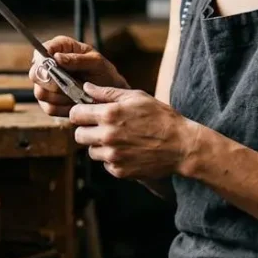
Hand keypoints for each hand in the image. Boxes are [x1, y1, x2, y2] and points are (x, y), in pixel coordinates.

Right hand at [28, 36, 128, 116]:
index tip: (57, 67)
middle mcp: (48, 66)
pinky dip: (64, 108)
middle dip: (54, 82)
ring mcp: (45, 86)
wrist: (110, 95)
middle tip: (71, 84)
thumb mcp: (96, 63)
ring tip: (78, 94)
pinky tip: (76, 103)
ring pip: (41, 93)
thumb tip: (57, 57)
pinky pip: (49, 108)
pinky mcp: (48, 103)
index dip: (44, 60)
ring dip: (61, 96)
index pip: (40, 51)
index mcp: (59, 48)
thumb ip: (77, 59)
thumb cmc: (104, 73)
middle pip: (35, 74)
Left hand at [70, 83, 195, 179]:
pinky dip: (112, 159)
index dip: (80, 113)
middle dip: (87, 130)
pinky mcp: (119, 171)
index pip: (75, 114)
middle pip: (78, 135)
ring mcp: (113, 156)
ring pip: (90, 151)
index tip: (87, 114)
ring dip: (99, 146)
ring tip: (119, 139)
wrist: (182, 146)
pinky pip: (105, 164)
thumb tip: (86, 87)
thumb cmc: (161, 118)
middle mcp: (107, 136)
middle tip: (101, 128)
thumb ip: (108, 92)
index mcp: (109, 114)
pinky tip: (127, 151)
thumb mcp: (137, 97)